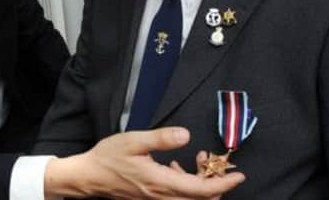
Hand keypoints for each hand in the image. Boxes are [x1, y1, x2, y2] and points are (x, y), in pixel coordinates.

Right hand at [44, 127, 244, 198]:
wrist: (89, 177)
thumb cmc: (108, 158)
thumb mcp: (134, 141)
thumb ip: (162, 138)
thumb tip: (187, 135)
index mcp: (161, 182)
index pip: (201, 190)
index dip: (223, 184)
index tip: (239, 175)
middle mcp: (162, 196)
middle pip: (200, 198)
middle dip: (215, 182)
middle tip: (214, 160)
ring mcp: (156, 199)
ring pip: (190, 199)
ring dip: (201, 182)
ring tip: (198, 159)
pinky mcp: (151, 197)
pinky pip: (177, 197)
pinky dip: (186, 183)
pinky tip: (176, 166)